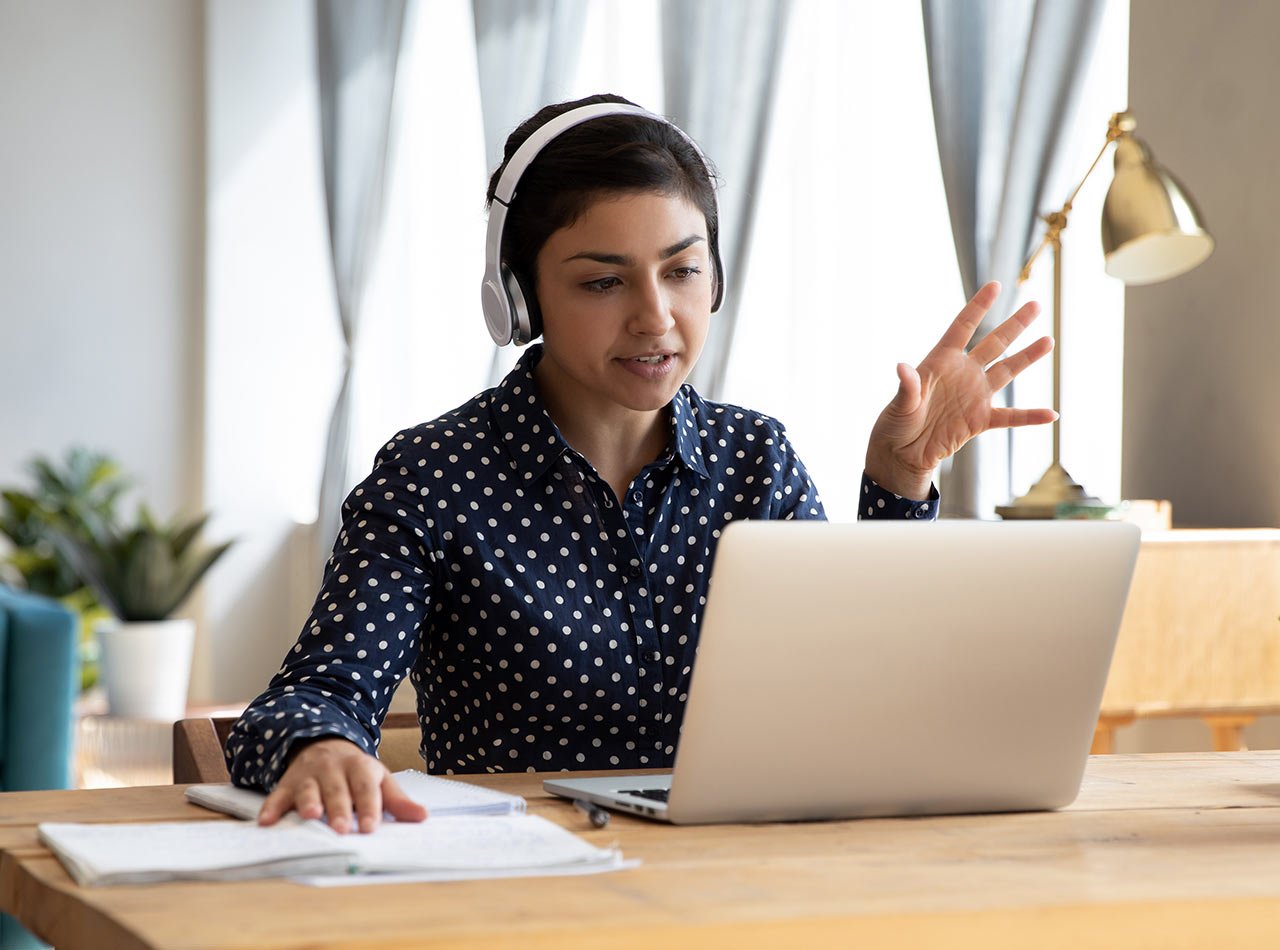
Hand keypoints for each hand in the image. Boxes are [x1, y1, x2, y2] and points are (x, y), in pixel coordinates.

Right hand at [257, 737, 426, 833]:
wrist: (324, 744)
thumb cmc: (356, 771)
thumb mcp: (380, 779)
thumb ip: (397, 801)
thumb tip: (423, 817)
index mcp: (360, 767)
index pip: (367, 787)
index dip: (369, 806)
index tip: (371, 826)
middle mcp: (334, 768)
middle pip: (338, 789)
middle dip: (339, 808)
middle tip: (342, 829)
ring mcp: (309, 774)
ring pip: (309, 788)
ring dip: (308, 802)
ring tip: (311, 817)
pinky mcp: (288, 782)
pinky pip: (278, 794)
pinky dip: (271, 807)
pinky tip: (267, 822)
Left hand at [865, 281, 1055, 499]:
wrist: (902, 453)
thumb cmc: (895, 424)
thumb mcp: (899, 404)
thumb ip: (908, 386)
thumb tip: (902, 368)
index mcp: (941, 362)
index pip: (962, 327)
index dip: (978, 307)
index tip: (995, 285)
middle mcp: (963, 374)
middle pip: (994, 344)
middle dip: (1015, 325)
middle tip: (1036, 305)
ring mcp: (974, 396)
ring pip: (1007, 372)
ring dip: (1027, 358)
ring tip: (1048, 341)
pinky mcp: (980, 420)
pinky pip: (1010, 417)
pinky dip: (1030, 417)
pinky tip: (1051, 415)